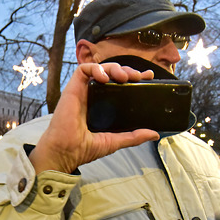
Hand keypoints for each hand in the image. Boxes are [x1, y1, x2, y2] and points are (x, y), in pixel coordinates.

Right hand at [29, 63, 158, 173]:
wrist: (65, 152)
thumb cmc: (83, 148)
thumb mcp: (115, 141)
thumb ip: (134, 137)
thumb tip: (154, 134)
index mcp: (102, 106)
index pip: (119, 85)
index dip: (133, 78)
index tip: (147, 78)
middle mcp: (92, 96)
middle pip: (111, 74)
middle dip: (126, 70)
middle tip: (137, 77)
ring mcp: (82, 91)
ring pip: (99, 68)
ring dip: (114, 67)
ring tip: (124, 77)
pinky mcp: (72, 88)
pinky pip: (83, 69)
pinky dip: (96, 68)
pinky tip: (105, 77)